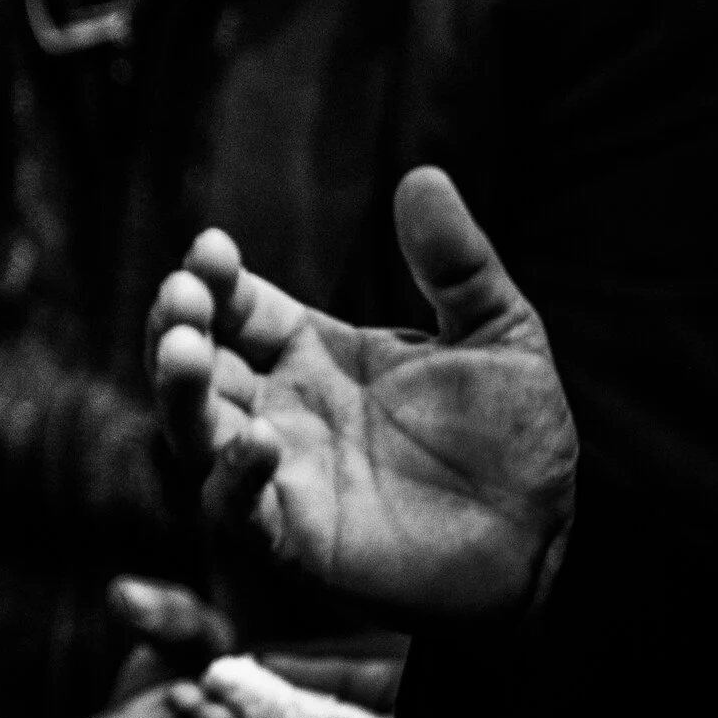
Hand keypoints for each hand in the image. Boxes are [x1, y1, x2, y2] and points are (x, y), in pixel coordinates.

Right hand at [148, 167, 577, 619]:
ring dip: (176, 388)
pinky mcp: (290, 536)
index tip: (210, 248)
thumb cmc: (514, 441)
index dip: (213, 277)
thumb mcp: (498, 335)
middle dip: (175, 322)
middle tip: (183, 296)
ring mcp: (276, 471)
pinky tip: (256, 440)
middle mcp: (277, 405)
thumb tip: (424, 173)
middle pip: (193, 357)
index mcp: (311, 352)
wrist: (542, 544)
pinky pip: (235, 506)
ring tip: (182, 349)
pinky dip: (233, 475)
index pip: (237, 305)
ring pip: (192, 426)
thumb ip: (458, 263)